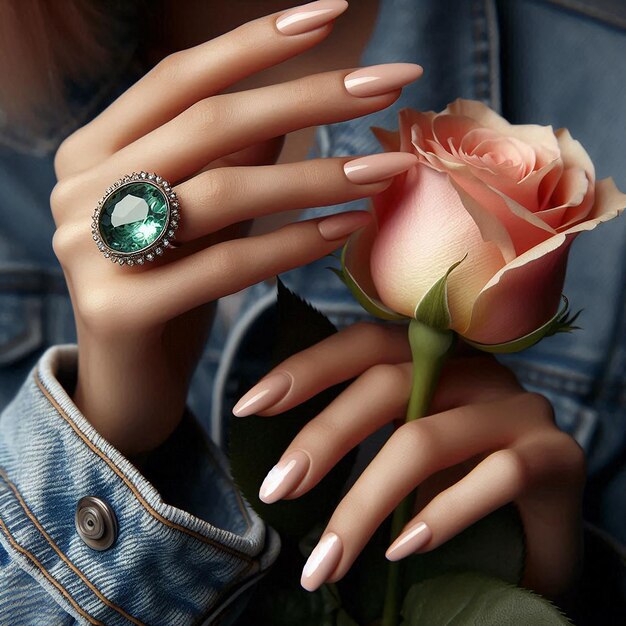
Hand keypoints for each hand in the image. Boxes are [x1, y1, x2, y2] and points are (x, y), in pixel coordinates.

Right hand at [49, 2, 421, 454]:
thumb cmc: (173, 289)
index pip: (180, 77)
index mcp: (94, 150)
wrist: (129, 383)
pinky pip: (223, 265)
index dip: (255, 43)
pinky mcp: (117, 309)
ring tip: (388, 168)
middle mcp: (79, 189)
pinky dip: (291, 244)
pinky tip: (346, 228)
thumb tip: (296, 102)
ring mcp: (88, 249)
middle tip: (392, 82)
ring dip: (316, 176)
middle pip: (209, 124)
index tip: (331, 12)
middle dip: (311, 98)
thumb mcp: (202, 215)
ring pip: (221, 193)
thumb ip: (231, 157)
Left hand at [235, 322, 585, 597]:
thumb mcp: (402, 451)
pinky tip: (400, 550)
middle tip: (274, 490)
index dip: (305, 368)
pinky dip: (441, 515)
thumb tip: (283, 462)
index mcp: (436, 360)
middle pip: (388, 384)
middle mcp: (477, 371)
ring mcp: (520, 409)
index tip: (247, 405)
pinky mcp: (556, 456)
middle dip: (323, 437)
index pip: (364, 344)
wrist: (538, 528)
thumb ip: (364, 436)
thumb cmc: (457, 486)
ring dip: (364, 502)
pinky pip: (495, 477)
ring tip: (325, 560)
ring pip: (426, 439)